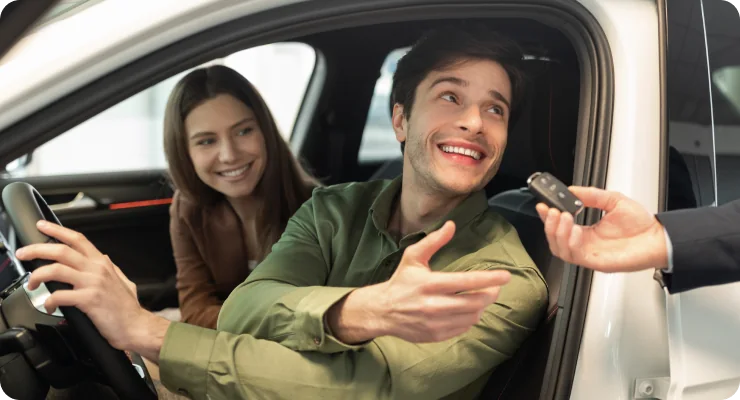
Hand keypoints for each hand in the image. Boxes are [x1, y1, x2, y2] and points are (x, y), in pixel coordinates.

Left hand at [15, 221, 168, 360]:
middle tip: (24, 253)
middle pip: (62, 251)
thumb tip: (104, 258)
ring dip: (38, 275)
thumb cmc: (128, 308)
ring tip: (32, 283)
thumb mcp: (123, 281)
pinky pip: (60, 295)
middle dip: (37, 249)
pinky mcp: (88, 300)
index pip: (77, 239)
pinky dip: (49, 301)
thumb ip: (112, 268)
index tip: (42, 226)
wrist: (136, 326)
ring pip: (57, 270)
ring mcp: (93, 284)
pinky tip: (49, 306)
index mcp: (103, 264)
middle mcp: (97, 270)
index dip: (57, 230)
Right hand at [328, 221, 511, 343]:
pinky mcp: (436, 335)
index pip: (466, 282)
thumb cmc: (401, 281)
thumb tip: (452, 225)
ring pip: (471, 316)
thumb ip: (433, 241)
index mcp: (429, 283)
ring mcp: (435, 322)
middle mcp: (433, 305)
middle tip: (496, 287)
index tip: (506, 276)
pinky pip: (463, 328)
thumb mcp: (413, 257)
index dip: (489, 279)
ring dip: (481, 306)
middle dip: (490, 293)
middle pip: (474, 302)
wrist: (383, 311)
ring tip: (481, 297)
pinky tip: (468, 310)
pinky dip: (470, 318)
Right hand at [535, 186, 667, 272]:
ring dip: (557, 232)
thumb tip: (572, 190)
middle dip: (549, 224)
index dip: (549, 216)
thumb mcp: (614, 200)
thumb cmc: (641, 225)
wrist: (658, 238)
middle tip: (552, 211)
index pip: (560, 226)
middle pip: (555, 239)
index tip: (544, 205)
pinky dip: (569, 242)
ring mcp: (589, 253)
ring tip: (563, 217)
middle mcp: (585, 243)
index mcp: (587, 232)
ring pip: (560, 248)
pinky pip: (573, 255)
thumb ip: (592, 195)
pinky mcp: (595, 262)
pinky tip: (574, 230)